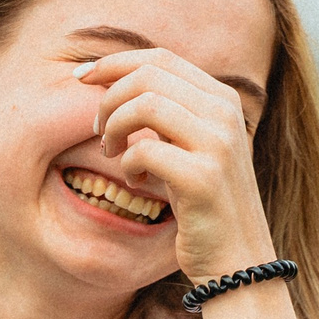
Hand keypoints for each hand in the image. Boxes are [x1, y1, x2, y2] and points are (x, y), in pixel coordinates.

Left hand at [74, 49, 277, 283]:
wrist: (238, 260)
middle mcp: (225, 114)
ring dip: (114, 126)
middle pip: (149, 74)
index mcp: (222, 100)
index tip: (81, 77)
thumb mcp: (190, 149)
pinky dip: (127, 164)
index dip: (114, 62)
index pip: (160, 57)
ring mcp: (218, 144)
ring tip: (110, 153)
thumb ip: (168, 116)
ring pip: (146, 103)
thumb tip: (117, 84)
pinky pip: (146, 150)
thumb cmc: (203, 205)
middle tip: (97, 131)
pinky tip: (134, 181)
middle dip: (108, 98)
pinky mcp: (204, 178)